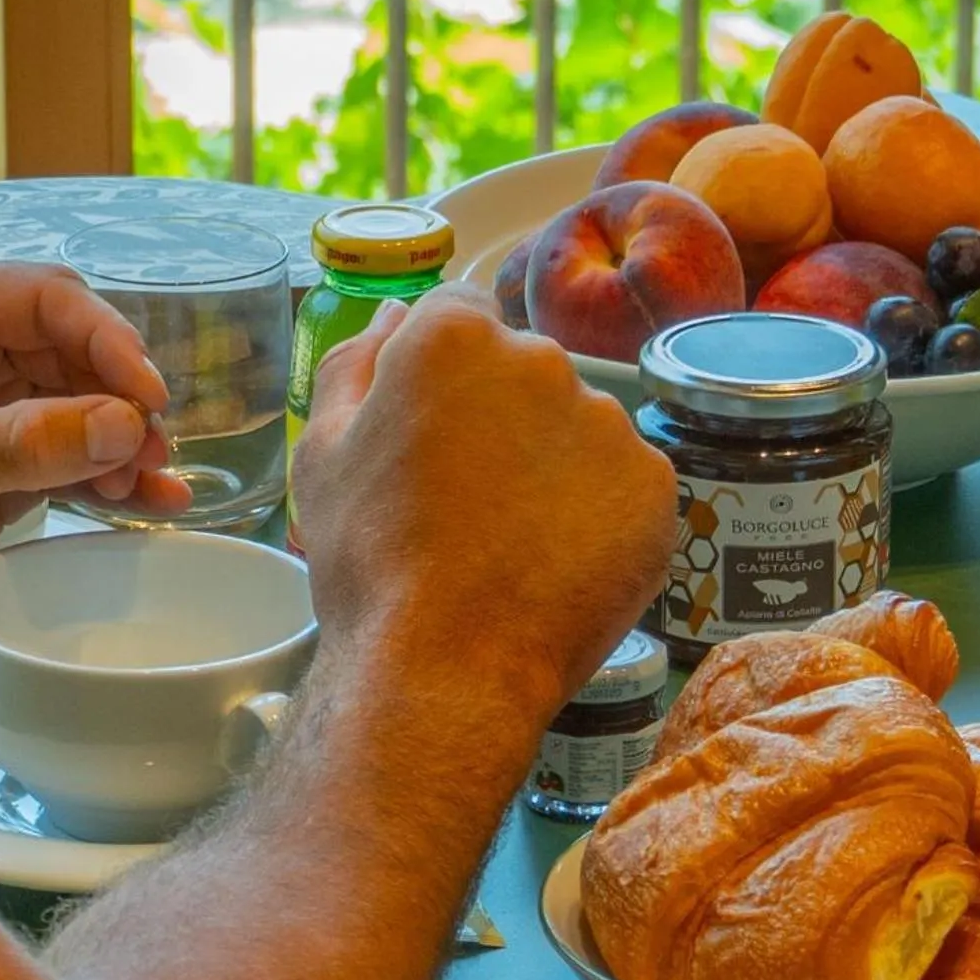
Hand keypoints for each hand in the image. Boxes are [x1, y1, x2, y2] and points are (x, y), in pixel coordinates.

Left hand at [0, 262, 184, 653]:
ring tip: (152, 483)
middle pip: (78, 350)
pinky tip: (155, 502)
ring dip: (128, 441)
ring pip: (89, 404)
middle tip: (154, 448)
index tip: (149, 396)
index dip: (107, 340)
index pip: (45, 300)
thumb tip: (128, 425)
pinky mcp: (8, 462)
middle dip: (122, 398)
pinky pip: (79, 456)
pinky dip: (116, 477)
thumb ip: (30, 441)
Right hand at [290, 287, 676, 774]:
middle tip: (468, 500)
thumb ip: (357, 362)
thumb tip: (395, 311)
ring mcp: (609, 422)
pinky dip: (600, 513)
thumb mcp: (325, 452)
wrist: (444, 669)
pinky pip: (624, 482)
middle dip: (503, 416)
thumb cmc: (370, 562)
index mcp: (456, 337)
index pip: (461, 314)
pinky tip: (557, 563)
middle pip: (526, 370)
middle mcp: (544, 360)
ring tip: (513, 542)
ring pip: (580, 427)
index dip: (444, 374)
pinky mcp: (655, 485)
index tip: (436, 431)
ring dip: (554, 464)